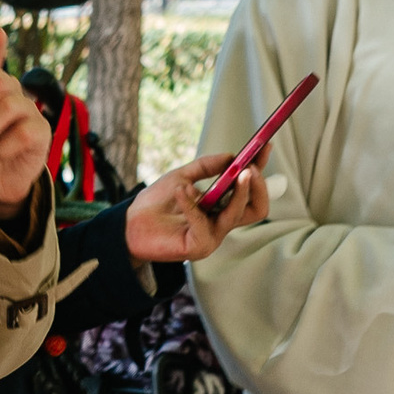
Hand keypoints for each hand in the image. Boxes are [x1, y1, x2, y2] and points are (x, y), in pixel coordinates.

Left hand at [124, 151, 268, 261]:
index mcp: (221, 206)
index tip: (263, 147)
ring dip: (236, 191)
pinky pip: (203, 222)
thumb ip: (206, 167)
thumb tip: (232, 156)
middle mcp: (221, 222)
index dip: (260, 170)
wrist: (129, 224)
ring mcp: (213, 236)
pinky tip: (180, 191)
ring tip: (233, 171)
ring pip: (238, 214)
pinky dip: (192, 203)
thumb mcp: (182, 177)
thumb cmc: (155, 203)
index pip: (250, 191)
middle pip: (257, 209)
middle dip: (257, 186)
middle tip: (250, 169)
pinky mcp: (199, 246)